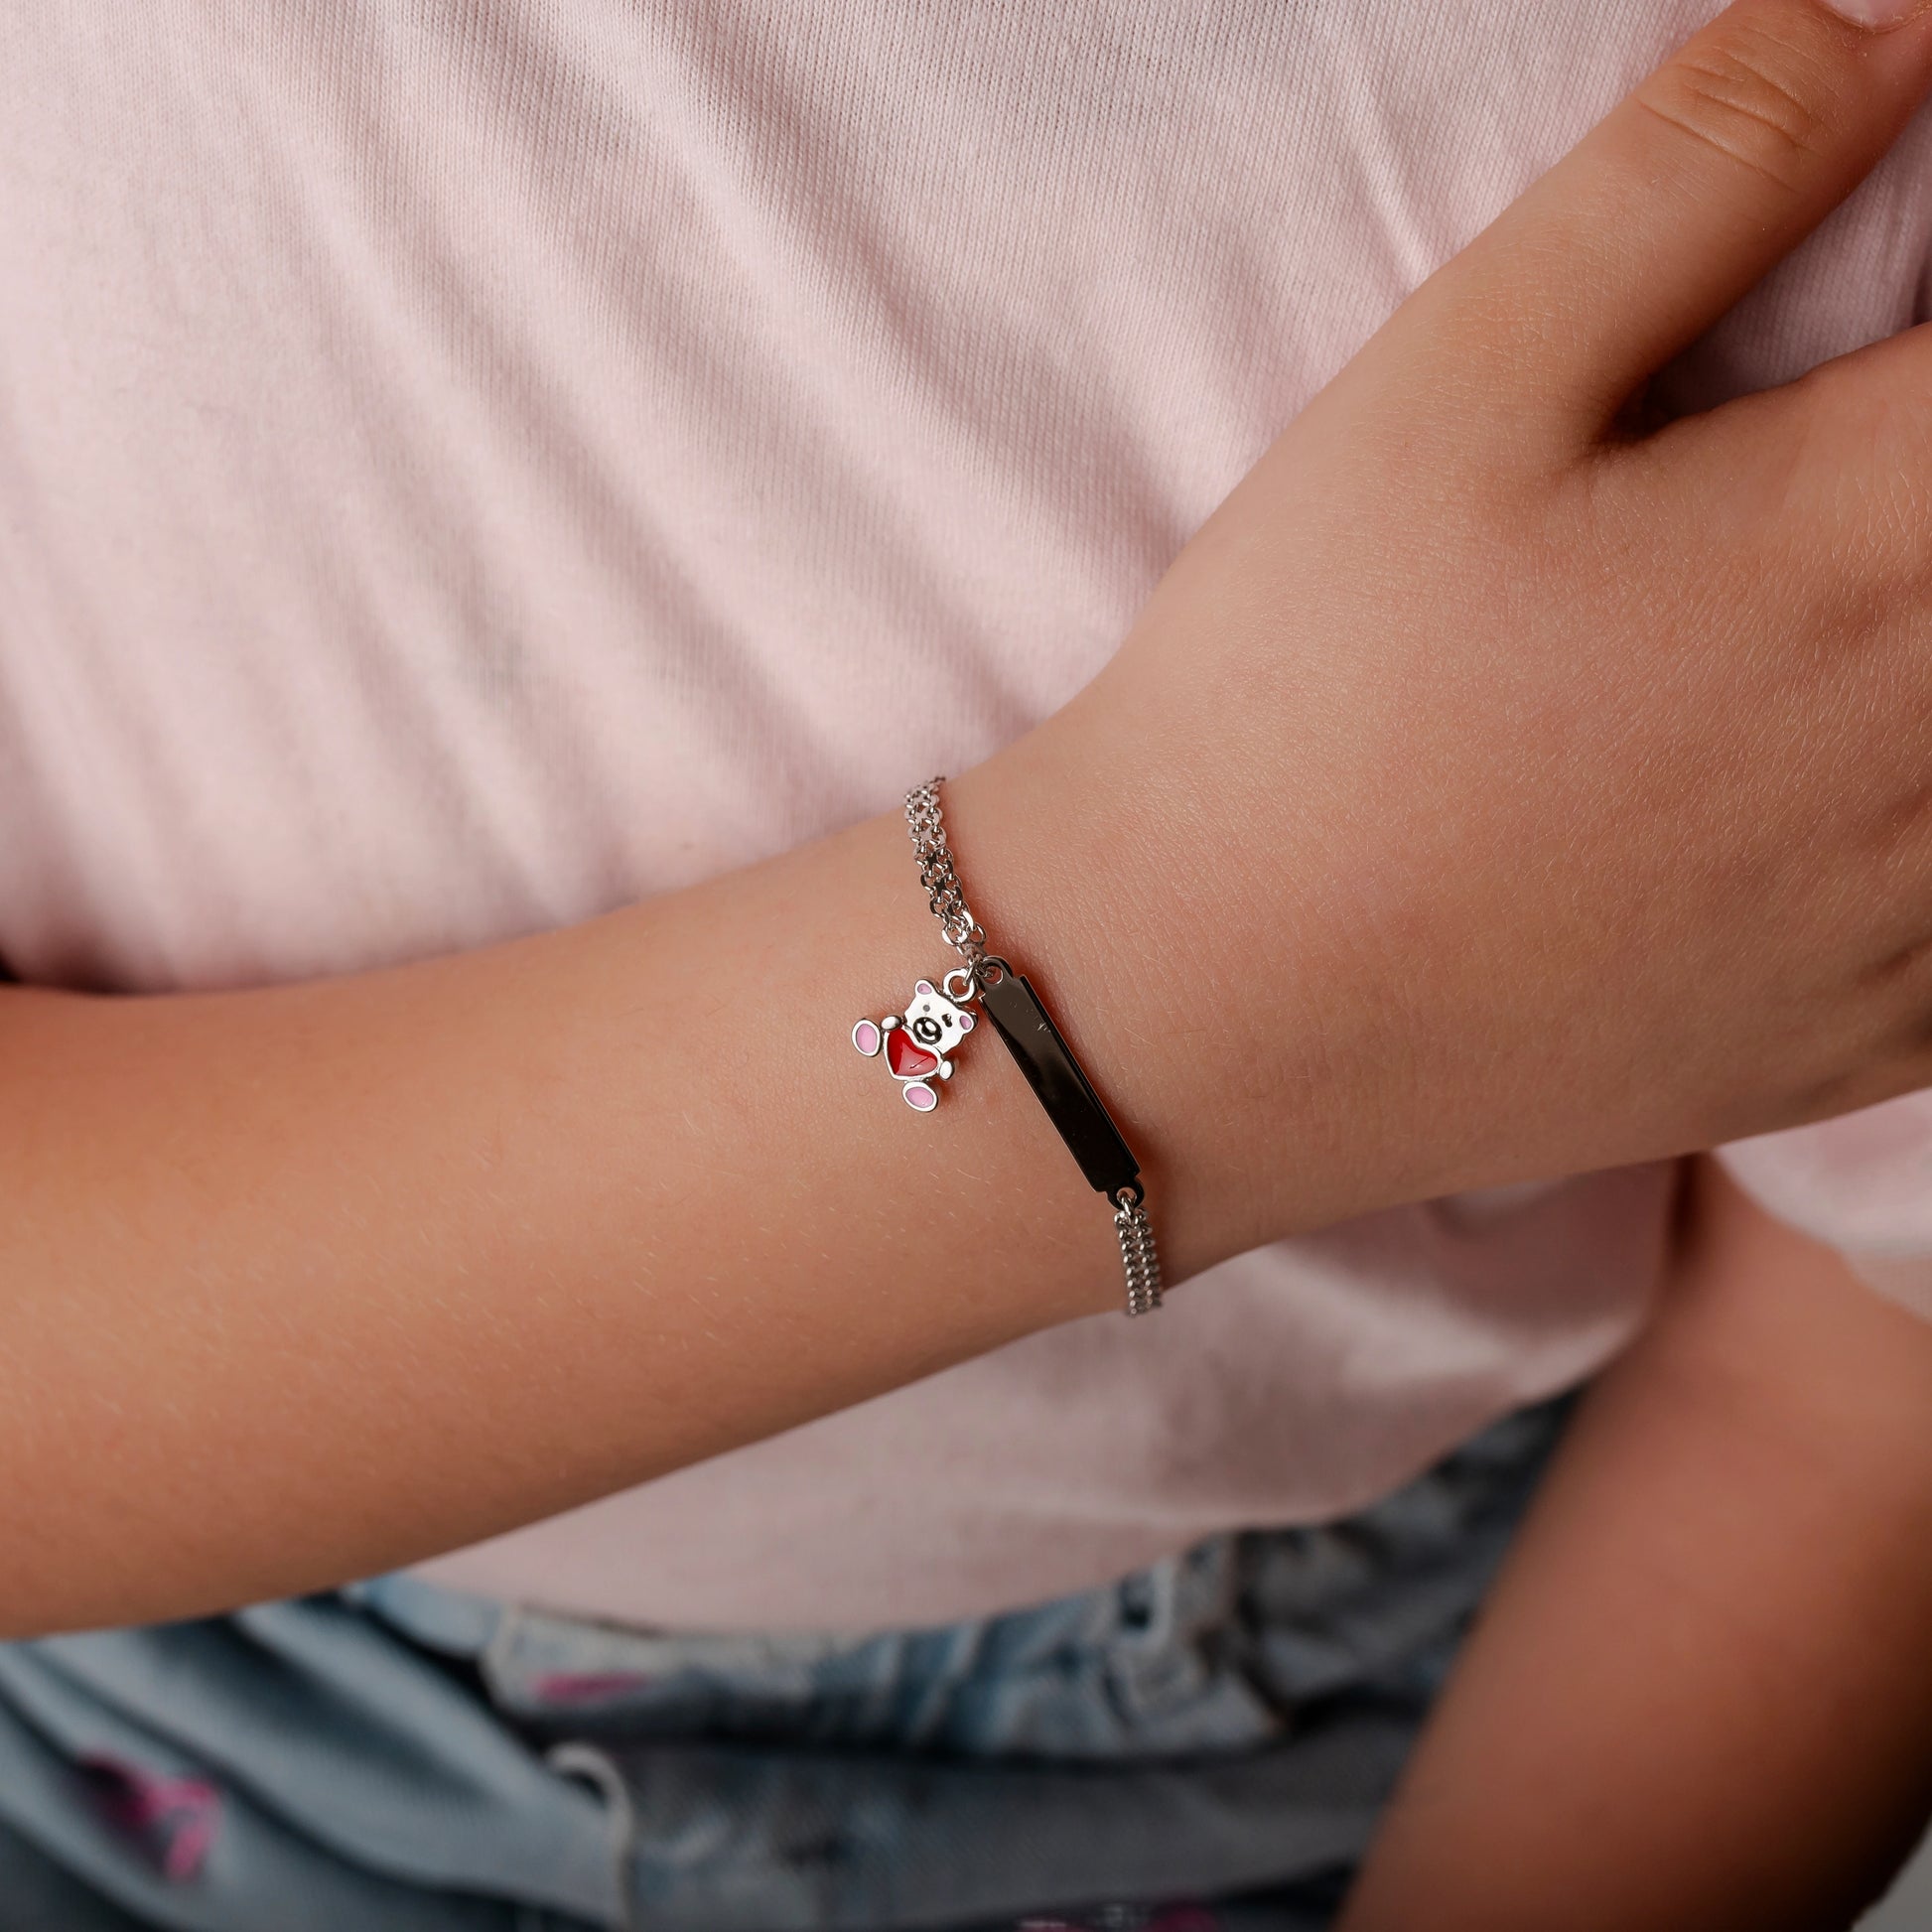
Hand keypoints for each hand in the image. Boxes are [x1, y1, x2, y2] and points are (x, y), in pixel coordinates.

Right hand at [965, 0, 1931, 1246]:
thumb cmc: (1295, 698)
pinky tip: (1861, 802)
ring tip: (1839, 627)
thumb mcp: (1441, 392)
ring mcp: (1908, 920)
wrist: (1190, 1012)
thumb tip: (1878, 38)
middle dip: (1928, 491)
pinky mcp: (1853, 1044)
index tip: (1883, 355)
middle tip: (1851, 489)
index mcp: (1858, 539)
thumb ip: (1684, 184)